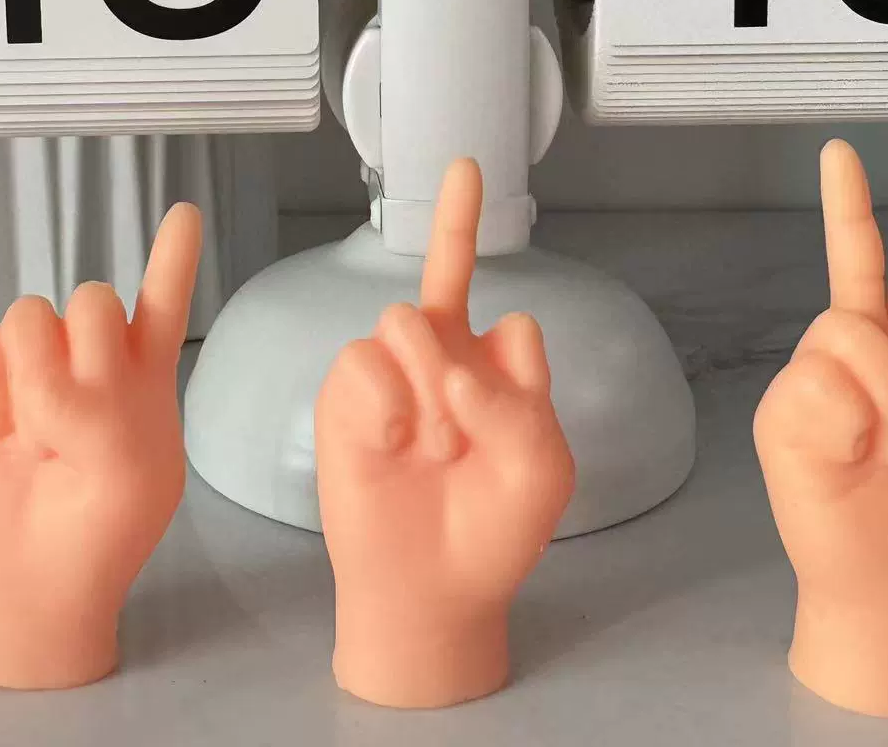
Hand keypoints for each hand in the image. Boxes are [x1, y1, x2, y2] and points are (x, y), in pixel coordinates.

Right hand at [0, 203, 201, 688]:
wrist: (31, 577)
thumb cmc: (100, 528)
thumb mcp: (135, 469)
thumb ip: (102, 407)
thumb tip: (52, 376)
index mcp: (145, 373)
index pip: (163, 299)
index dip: (173, 253)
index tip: (186, 211)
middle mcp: (93, 356)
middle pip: (90, 297)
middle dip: (81, 349)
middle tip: (74, 422)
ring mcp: (34, 362)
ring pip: (32, 315)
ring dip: (32, 375)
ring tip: (38, 436)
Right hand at [315, 159, 575, 707]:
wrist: (431, 591)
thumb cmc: (494, 531)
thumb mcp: (542, 468)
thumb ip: (517, 401)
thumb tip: (457, 355)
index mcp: (498, 371)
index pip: (515, 327)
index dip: (515, 360)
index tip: (506, 301)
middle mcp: (443, 360)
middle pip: (446, 296)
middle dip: (457, 368)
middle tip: (459, 439)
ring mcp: (392, 376)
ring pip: (399, 319)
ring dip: (421, 381)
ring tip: (426, 443)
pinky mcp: (346, 398)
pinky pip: (358, 359)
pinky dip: (382, 402)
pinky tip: (391, 444)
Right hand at [754, 140, 887, 717]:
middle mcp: (867, 363)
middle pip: (852, 268)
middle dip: (846, 206)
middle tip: (839, 152)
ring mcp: (821, 386)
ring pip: (843, 327)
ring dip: (886, 386)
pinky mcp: (785, 418)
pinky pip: (816, 381)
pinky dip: (850, 415)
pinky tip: (859, 454)